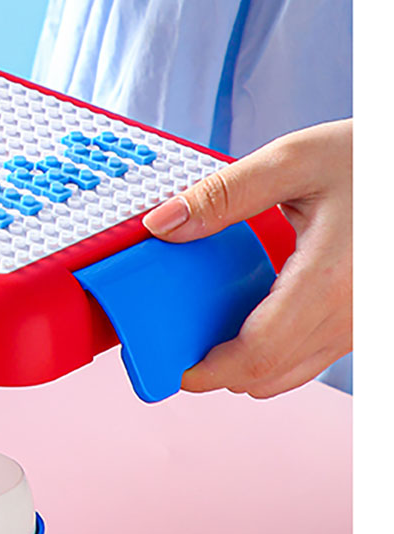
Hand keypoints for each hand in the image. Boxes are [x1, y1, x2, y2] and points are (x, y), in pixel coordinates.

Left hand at [142, 121, 351, 397]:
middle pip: (271, 375)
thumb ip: (222, 196)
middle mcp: (350, 314)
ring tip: (210, 326)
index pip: (257, 355)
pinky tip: (253, 311)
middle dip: (219, 371)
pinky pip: (315, 354)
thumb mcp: (292, 161)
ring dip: (248, 363)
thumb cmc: (369, 158)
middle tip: (180, 342)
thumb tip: (163, 225)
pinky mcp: (364, 318)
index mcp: (327, 281)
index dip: (208, 370)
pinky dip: (277, 348)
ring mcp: (361, 322)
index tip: (173, 364)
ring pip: (294, 372)